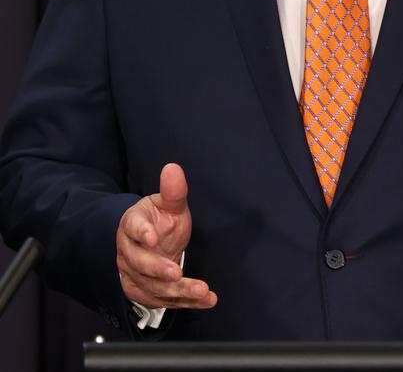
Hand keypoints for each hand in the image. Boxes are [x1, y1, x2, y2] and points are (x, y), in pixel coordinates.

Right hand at [116, 162, 216, 309]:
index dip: (142, 233)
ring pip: (152, 287)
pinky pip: (164, 301)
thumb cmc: (160, 220)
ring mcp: (134, 275)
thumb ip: (173, 191)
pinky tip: (206, 299)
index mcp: (132, 224)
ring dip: (177, 291)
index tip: (153, 237)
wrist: (152, 242)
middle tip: (177, 273)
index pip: (133, 228)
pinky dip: (186, 302)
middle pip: (139, 264)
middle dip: (158, 270)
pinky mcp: (145, 292)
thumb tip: (173, 168)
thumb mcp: (168, 204)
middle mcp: (129, 252)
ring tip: (202, 290)